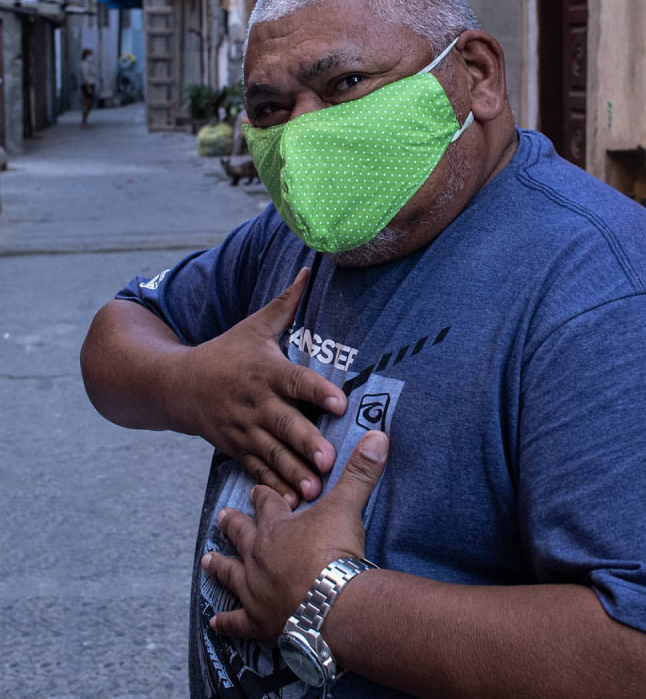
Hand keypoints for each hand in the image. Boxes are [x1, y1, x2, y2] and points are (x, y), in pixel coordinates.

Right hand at [183, 268, 346, 504]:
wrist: (177, 385)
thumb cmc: (227, 353)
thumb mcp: (255, 326)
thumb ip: (286, 303)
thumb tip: (308, 268)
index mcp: (265, 370)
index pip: (295, 380)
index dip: (318, 390)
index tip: (341, 402)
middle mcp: (255, 401)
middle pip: (283, 423)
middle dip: (305, 442)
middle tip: (329, 458)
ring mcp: (242, 428)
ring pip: (270, 452)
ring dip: (292, 472)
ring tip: (315, 490)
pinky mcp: (234, 448)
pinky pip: (255, 469)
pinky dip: (271, 485)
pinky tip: (291, 504)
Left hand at [201, 430, 388, 643]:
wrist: (331, 604)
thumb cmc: (335, 552)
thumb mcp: (348, 505)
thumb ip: (360, 471)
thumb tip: (377, 434)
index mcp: (277, 527)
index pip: (266, 504)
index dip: (262, 496)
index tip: (255, 489)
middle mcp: (259, 556)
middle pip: (242, 535)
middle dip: (233, 524)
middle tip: (222, 516)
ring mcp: (255, 590)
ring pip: (231, 573)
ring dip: (219, 566)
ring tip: (207, 559)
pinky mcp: (258, 621)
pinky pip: (236, 621)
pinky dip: (226, 622)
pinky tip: (215, 622)